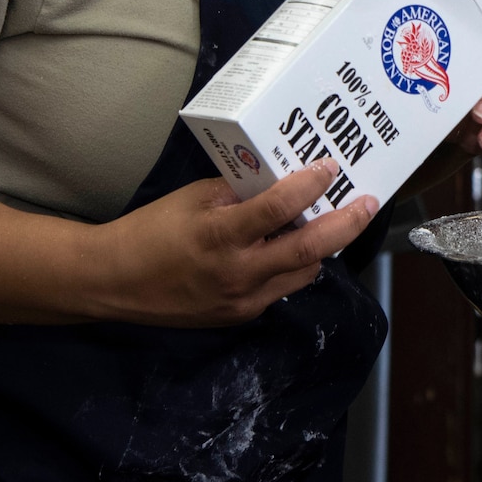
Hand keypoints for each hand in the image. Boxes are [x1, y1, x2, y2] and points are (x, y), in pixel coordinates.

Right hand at [99, 158, 379, 327]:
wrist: (113, 283)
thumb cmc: (151, 231)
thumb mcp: (195, 199)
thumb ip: (240, 193)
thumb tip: (280, 184)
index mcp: (222, 237)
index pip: (280, 209)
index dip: (310, 186)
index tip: (331, 166)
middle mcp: (238, 274)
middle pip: (309, 251)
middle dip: (346, 225)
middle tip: (368, 203)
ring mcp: (241, 301)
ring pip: (302, 272)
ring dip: (323, 247)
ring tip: (336, 219)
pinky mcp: (239, 316)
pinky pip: (280, 287)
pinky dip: (294, 265)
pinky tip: (294, 245)